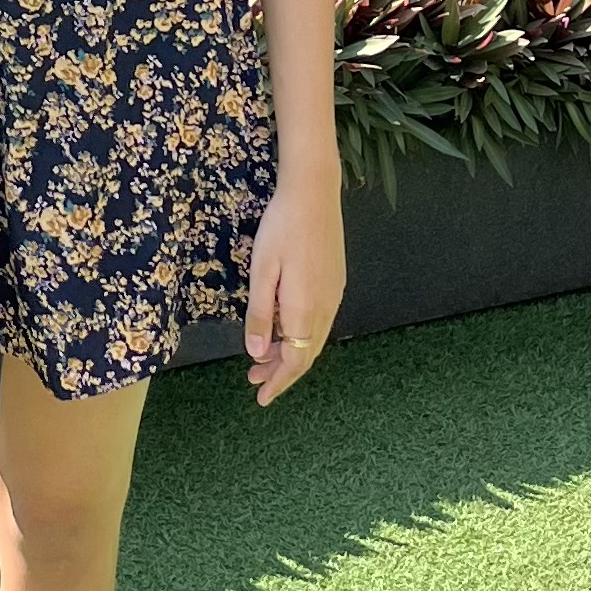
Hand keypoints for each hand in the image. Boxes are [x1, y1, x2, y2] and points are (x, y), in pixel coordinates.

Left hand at [243, 168, 346, 405]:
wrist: (314, 193)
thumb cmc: (281, 228)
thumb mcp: (261, 270)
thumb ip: (261, 313)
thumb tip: (257, 353)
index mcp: (305, 309)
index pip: (295, 360)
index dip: (278, 382)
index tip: (261, 397)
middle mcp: (325, 307)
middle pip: (307, 354)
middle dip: (281, 372)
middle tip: (254, 381)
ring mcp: (334, 294)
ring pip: (314, 338)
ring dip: (291, 353)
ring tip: (264, 360)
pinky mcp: (336, 281)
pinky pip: (320, 322)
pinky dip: (301, 336)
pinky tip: (286, 330)